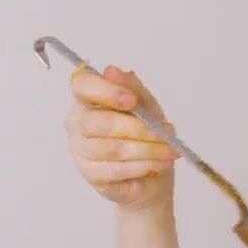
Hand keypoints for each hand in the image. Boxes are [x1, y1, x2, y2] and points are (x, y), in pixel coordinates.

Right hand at [65, 64, 179, 211]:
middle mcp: (78, 122)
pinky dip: (143, 166)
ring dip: (147, 150)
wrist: (152, 176)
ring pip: (111, 148)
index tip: (131, 100)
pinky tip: (159, 164)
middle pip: (99, 122)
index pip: (81, 85)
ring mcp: (81, 150)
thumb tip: (112, 70)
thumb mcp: (147, 106)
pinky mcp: (90, 174)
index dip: (105, 91)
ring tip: (169, 151)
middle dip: (138, 128)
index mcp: (88, 99)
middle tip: (166, 132)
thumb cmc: (146, 135)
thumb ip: (132, 87)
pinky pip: (116, 170)